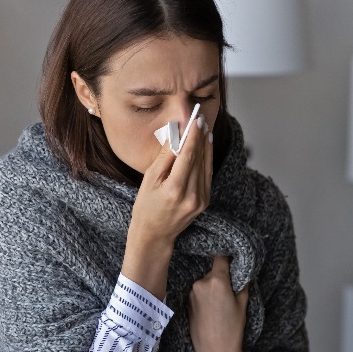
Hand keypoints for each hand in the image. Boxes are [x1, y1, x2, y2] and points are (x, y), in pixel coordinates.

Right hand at [122, 116, 212, 298]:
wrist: (155, 234)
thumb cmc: (146, 206)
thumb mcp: (150, 179)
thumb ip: (165, 157)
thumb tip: (177, 135)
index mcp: (176, 189)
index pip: (188, 155)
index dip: (193, 135)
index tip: (194, 119)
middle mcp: (192, 195)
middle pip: (199, 158)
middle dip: (199, 136)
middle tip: (199, 117)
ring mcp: (201, 199)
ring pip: (205, 164)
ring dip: (205, 144)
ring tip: (204, 126)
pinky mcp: (205, 201)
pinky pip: (207, 174)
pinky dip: (206, 158)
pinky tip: (206, 144)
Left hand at [189, 255, 249, 351]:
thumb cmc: (232, 329)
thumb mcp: (243, 303)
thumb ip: (242, 282)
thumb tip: (242, 268)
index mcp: (217, 281)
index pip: (220, 256)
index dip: (227, 254)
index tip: (231, 253)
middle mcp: (200, 283)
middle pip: (212, 270)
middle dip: (221, 275)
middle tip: (229, 288)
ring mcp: (190, 292)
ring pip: (204, 281)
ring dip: (212, 286)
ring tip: (219, 304)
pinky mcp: (185, 302)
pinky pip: (198, 291)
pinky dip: (204, 295)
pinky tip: (210, 309)